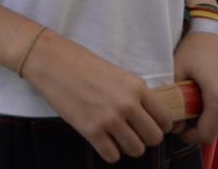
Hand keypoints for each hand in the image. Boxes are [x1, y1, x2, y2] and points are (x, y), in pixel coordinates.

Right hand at [22, 29, 172, 162]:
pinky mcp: (91, 131)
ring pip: (136, 150)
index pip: (165, 118)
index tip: (150, 126)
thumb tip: (147, 116)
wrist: (52, 62)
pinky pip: (112, 156)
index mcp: (137, 86)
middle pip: (154, 138)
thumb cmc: (82, 64)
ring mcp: (109, 118)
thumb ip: (134, 93)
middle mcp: (127, 104)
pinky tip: (102, 140)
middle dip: (145, 139)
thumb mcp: (117, 74)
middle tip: (133, 133)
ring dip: (127, 146)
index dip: (160, 126)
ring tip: (116, 137)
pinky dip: (109, 152)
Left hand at [172, 30, 217, 143]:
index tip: (182, 131)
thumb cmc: (193, 50)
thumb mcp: (177, 72)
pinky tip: (216, 103)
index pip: (208, 134)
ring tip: (202, 108)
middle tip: (190, 116)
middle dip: (204, 129)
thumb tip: (173, 127)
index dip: (192, 137)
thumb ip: (173, 101)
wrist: (215, 31)